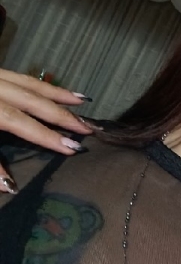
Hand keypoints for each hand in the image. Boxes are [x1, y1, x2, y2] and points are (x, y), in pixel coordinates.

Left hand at [0, 69, 95, 193]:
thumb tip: (10, 186)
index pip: (20, 122)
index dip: (46, 136)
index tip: (72, 147)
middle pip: (33, 101)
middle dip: (61, 116)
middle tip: (87, 128)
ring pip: (32, 84)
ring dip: (59, 95)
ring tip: (82, 102)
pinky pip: (24, 76)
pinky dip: (45, 84)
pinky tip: (59, 91)